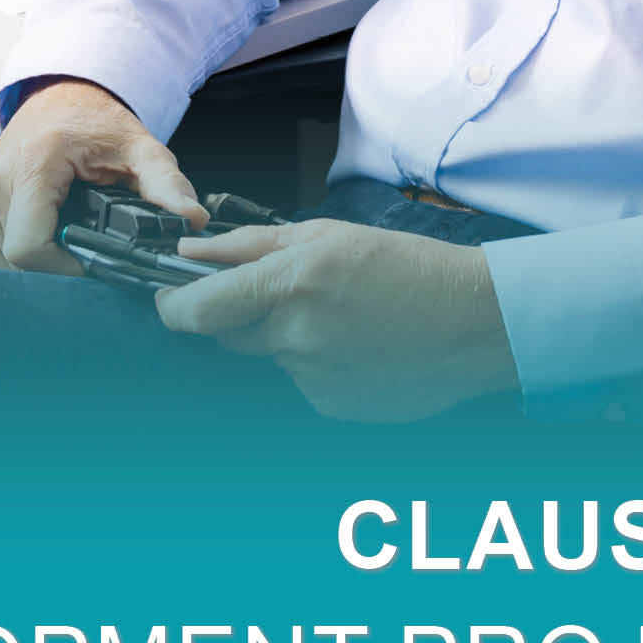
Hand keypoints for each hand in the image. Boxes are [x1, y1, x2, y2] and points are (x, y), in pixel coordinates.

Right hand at [0, 77, 201, 275]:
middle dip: (57, 267)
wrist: (63, 96)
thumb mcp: (142, 148)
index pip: (29, 247)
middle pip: (18, 260)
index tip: (92, 261)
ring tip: (70, 236)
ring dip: (41, 261)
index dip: (63, 267)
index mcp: (35, 163)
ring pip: (4, 261)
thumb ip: (166, 185)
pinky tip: (48, 235)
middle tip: (88, 250)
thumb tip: (191, 218)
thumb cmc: (98, 122)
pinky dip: (21, 254)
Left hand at [157, 220, 519, 420]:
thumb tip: (192, 253)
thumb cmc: (407, 267)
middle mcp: (298, 336)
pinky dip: (321, 363)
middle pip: (232, 333)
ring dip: (293, 337)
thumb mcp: (328, 235)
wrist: (474, 321)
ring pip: (274, 356)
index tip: (168, 299)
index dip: (173, 306)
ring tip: (349, 317)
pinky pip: (304, 381)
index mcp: (293, 283)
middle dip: (248, 314)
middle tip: (299, 292)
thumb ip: (250, 246)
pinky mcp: (332, 407)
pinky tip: (362, 345)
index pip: (199, 309)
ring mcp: (314, 378)